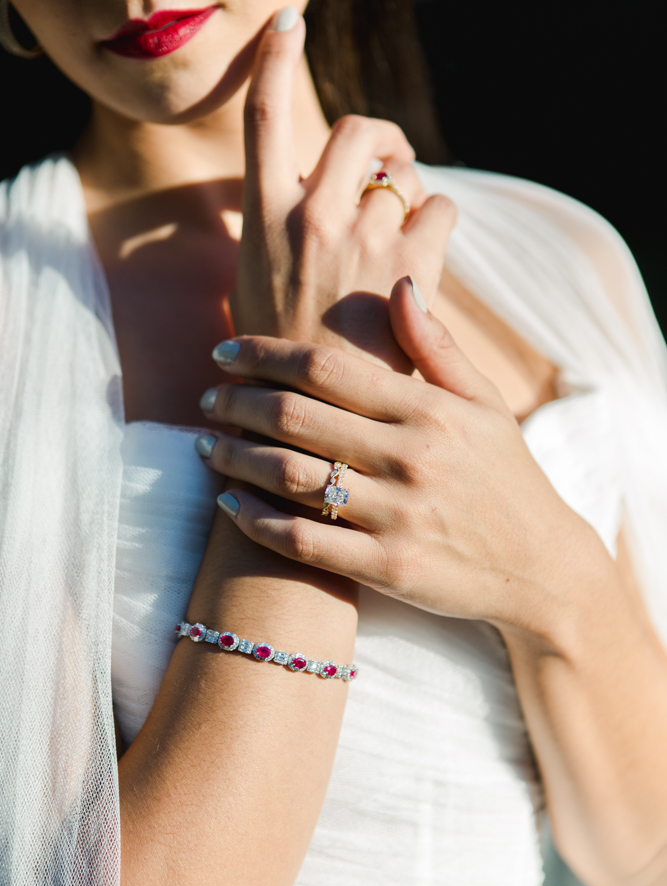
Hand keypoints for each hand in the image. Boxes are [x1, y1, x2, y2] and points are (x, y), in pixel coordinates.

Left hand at [199, 277, 593, 633]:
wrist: (540, 566)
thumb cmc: (506, 477)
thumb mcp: (485, 404)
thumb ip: (437, 346)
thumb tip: (398, 284)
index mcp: (429, 409)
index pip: (325, 367)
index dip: (263, 354)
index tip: (225, 352)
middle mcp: (410, 458)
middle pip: (295, 417)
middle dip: (236, 402)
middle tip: (207, 400)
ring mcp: (397, 516)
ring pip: (290, 478)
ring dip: (235, 459)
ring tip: (207, 447)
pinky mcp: (387, 567)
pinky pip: (303, 543)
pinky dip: (256, 523)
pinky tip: (230, 505)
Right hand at [231, 8, 454, 371]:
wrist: (318, 417)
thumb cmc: (280, 360)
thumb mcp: (249, 290)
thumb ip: (267, 235)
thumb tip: (284, 198)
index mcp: (264, 219)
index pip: (261, 118)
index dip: (272, 60)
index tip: (287, 23)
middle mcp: (313, 216)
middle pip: (354, 129)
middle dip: (376, 136)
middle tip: (385, 158)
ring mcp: (363, 237)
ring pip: (401, 171)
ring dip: (406, 186)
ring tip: (399, 227)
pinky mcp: (410, 264)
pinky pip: (441, 206)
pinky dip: (439, 218)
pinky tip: (425, 249)